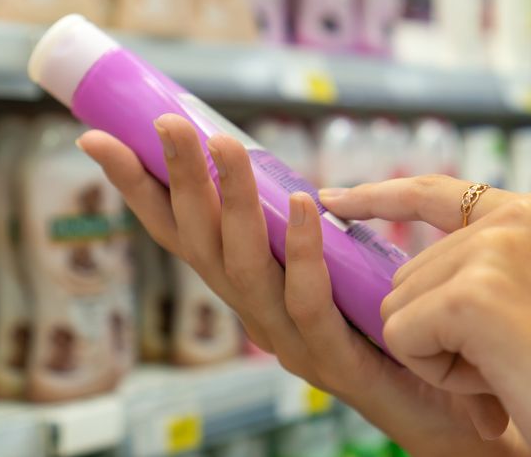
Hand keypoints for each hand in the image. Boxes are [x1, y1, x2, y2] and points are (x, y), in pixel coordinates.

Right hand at [77, 116, 528, 456]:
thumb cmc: (381, 330)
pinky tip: (307, 203)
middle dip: (180, 180)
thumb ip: (307, 235)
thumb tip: (300, 183)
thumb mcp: (331, 269)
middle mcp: (253, 314)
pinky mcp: (332, 359)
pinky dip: (303, 249)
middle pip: (201, 242)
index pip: (181, 233)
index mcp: (247, 289)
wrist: (432, 410)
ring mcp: (287, 341)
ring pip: (243, 266)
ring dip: (232, 204)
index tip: (97, 139)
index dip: (140, 189)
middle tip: (166, 121)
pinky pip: (308, 301)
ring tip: (224, 145)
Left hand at [325, 178, 530, 456]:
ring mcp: (496, 251)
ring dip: (442, 356)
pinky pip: (402, 337)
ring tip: (513, 370)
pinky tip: (498, 381)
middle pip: (407, 274)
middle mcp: (516, 217)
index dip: (377, 197)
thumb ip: (486, 270)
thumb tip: (402, 277)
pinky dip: (439, 375)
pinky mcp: (475, 294)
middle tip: (512, 361)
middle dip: (440, 333)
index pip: (434, 192)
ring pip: (399, 307)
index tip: (335, 199)